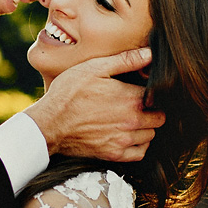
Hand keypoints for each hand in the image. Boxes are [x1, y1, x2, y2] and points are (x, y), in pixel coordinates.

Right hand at [24, 48, 165, 161]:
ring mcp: (124, 140)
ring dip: (146, 127)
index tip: (144, 90)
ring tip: (131, 119)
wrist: (48, 124)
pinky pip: (140, 153)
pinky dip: (139, 145)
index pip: (159, 96)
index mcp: (131, 98)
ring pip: (151, 135)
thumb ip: (126, 61)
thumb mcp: (94, 68)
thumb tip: (150, 53)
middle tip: (139, 104)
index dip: (154, 92)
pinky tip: (128, 135)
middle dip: (153, 110)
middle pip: (160, 117)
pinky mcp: (114, 154)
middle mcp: (132, 121)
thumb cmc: (68, 93)